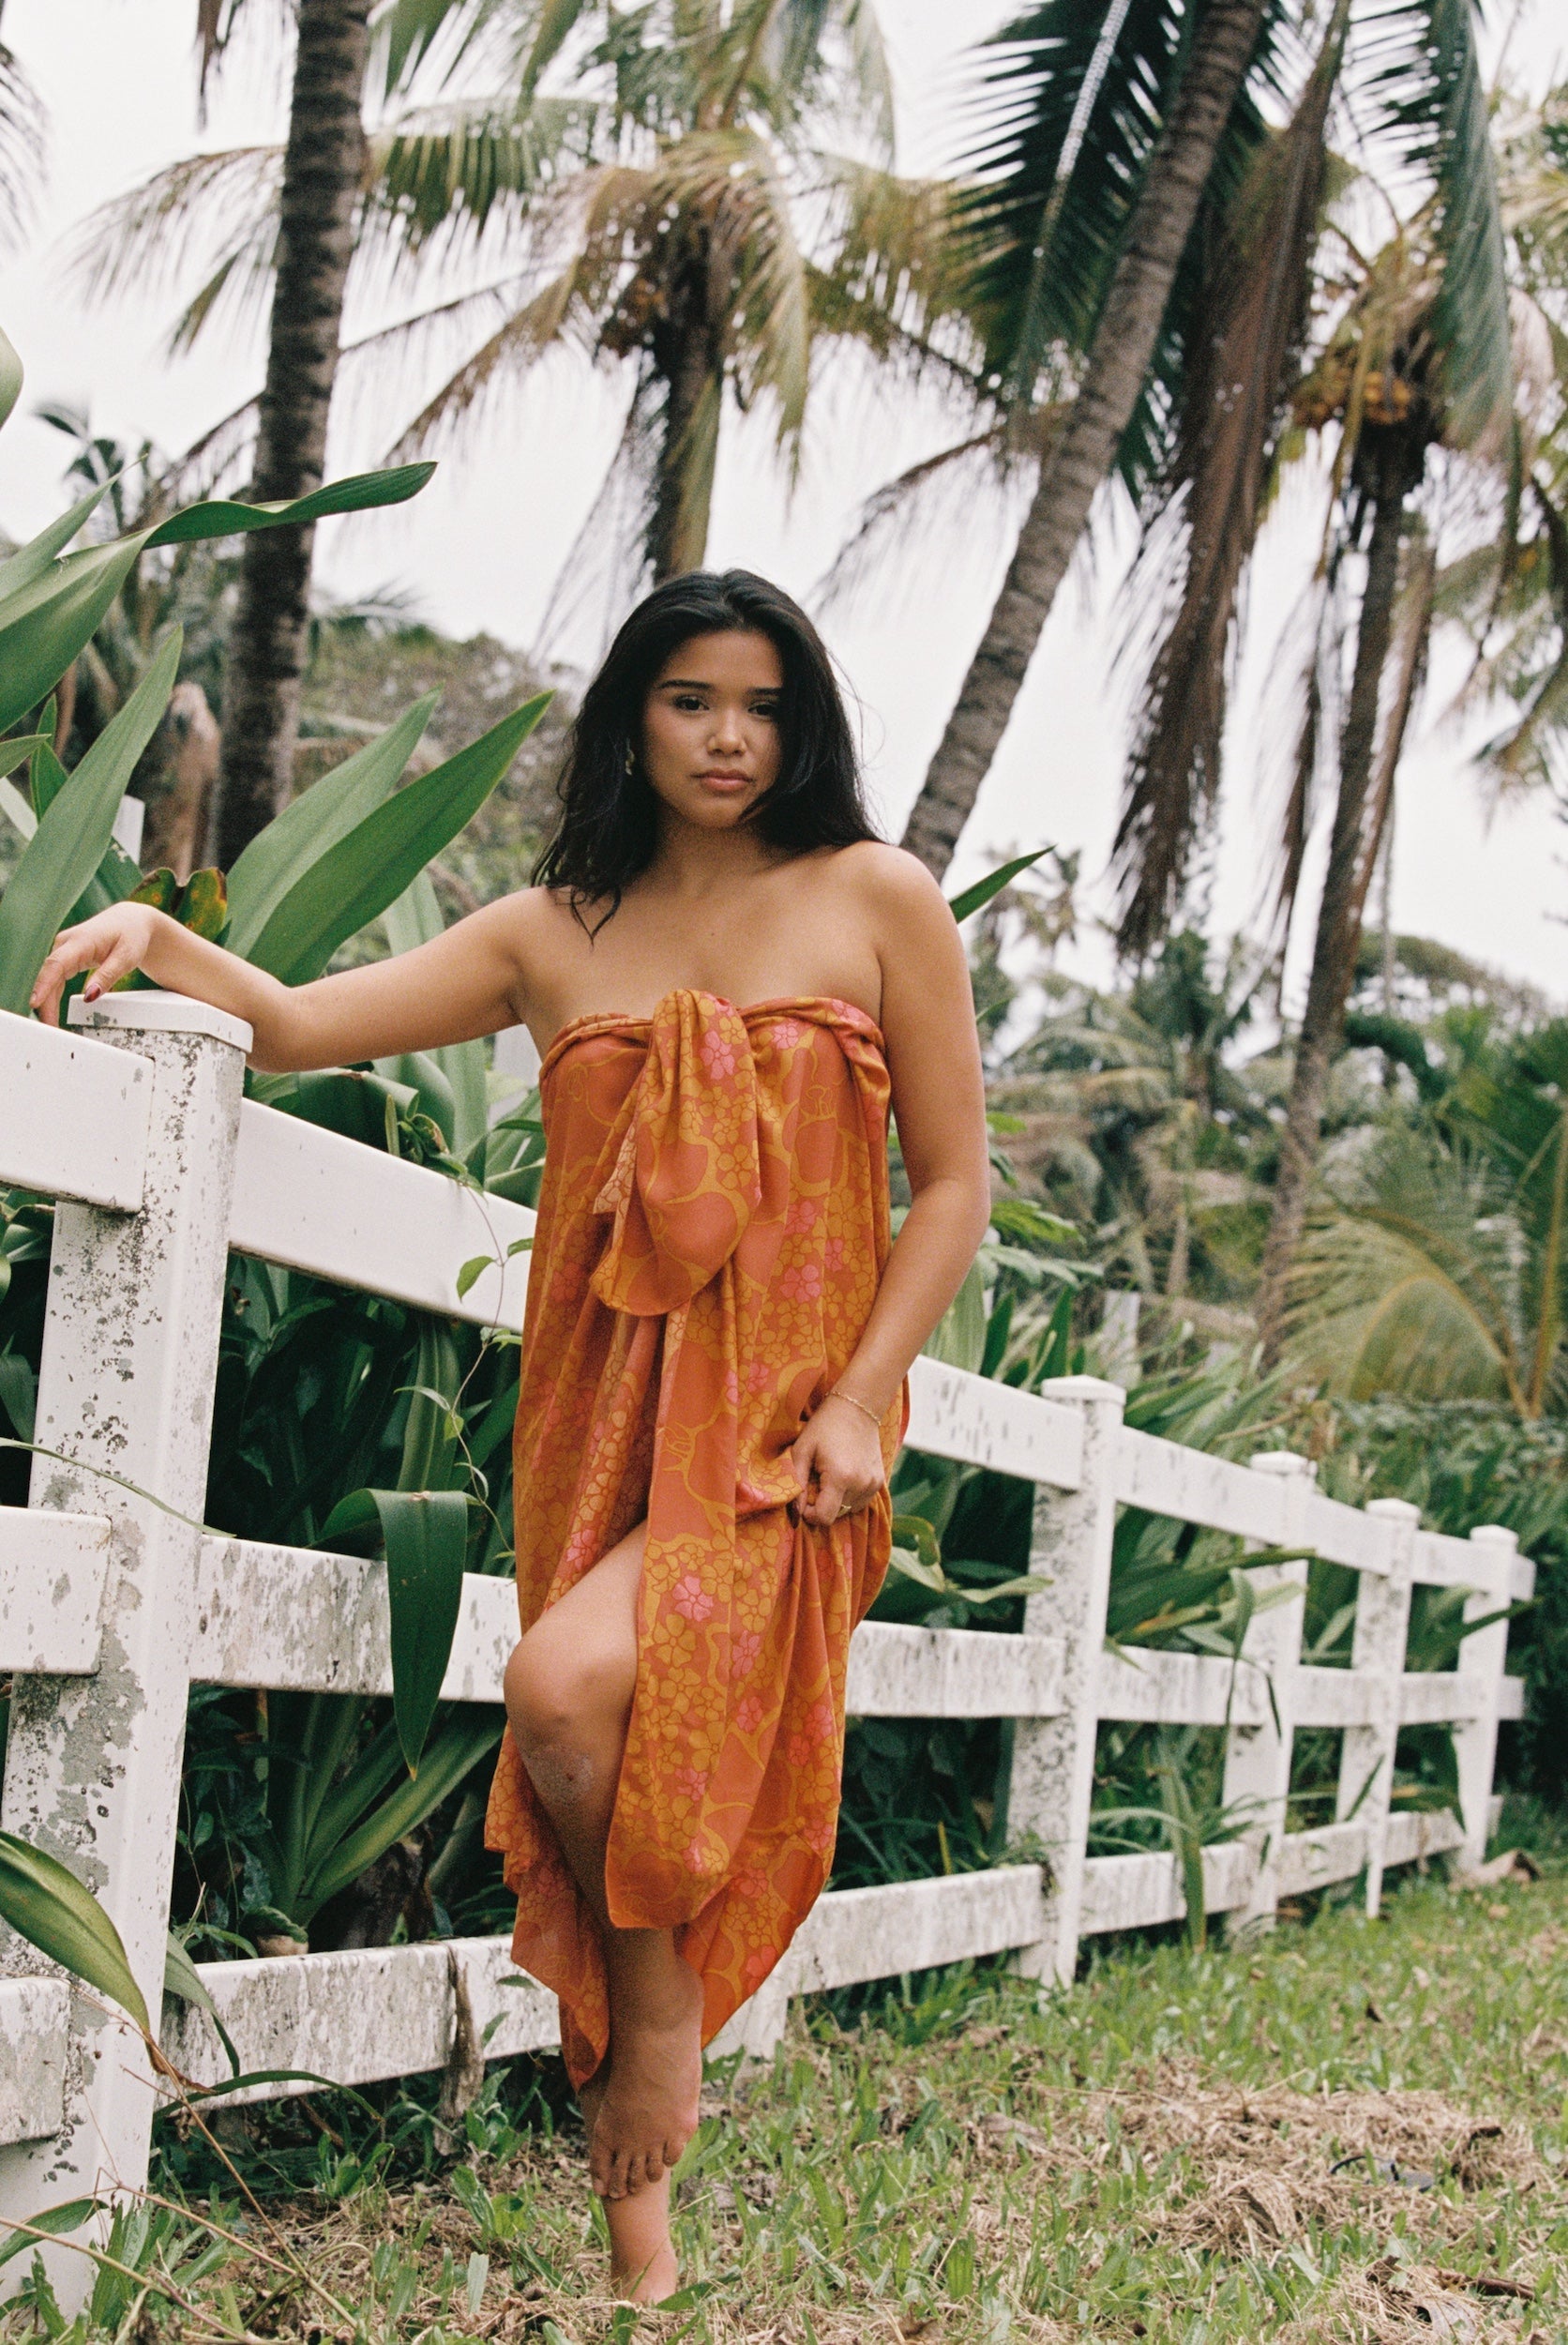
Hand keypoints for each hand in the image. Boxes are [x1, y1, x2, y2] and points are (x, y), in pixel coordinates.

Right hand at [30, 905, 162, 1024]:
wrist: (131, 922)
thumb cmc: (131, 935)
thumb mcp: (126, 957)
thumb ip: (107, 976)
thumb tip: (90, 997)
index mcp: (81, 941)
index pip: (56, 964)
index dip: (44, 984)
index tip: (36, 1002)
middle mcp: (66, 943)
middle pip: (50, 975)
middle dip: (45, 1002)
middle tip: (49, 1027)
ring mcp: (64, 950)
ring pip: (50, 979)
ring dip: (48, 1002)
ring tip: (51, 1025)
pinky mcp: (66, 957)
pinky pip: (55, 979)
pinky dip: (53, 996)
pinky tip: (52, 1012)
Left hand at [790, 1393, 886, 1526]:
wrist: (857, 1408)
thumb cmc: (824, 1427)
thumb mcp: (802, 1450)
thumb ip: (796, 1483)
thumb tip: (795, 1513)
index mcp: (841, 1478)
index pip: (824, 1518)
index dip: (810, 1514)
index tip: (804, 1498)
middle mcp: (861, 1485)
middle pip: (836, 1515)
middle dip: (822, 1505)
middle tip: (816, 1480)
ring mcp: (874, 1484)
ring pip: (848, 1510)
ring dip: (836, 1501)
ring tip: (830, 1476)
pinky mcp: (880, 1482)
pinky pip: (860, 1502)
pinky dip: (849, 1496)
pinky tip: (843, 1476)